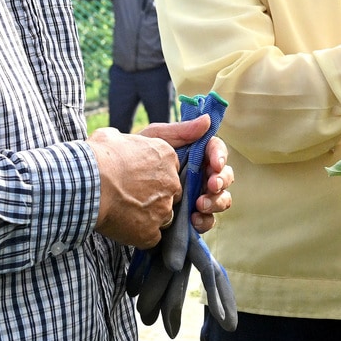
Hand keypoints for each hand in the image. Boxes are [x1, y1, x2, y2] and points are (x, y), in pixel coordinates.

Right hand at [87, 127, 181, 247]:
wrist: (85, 182)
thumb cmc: (98, 156)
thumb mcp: (118, 134)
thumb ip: (153, 134)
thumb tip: (187, 125)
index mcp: (166, 156)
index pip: (170, 170)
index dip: (153, 176)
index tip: (137, 178)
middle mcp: (171, 182)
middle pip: (171, 194)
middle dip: (156, 197)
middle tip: (130, 195)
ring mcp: (163, 209)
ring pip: (163, 217)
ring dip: (149, 216)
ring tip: (125, 211)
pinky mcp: (151, 232)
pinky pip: (152, 237)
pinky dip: (140, 234)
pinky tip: (123, 225)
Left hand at [141, 116, 232, 233]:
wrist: (115, 185)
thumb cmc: (136, 156)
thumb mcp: (156, 139)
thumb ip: (181, 131)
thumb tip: (207, 120)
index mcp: (196, 155)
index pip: (216, 152)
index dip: (220, 156)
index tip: (215, 164)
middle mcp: (201, 175)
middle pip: (224, 176)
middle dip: (222, 180)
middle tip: (211, 184)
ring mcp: (198, 196)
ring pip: (221, 199)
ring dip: (216, 201)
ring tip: (200, 204)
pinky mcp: (191, 216)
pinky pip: (208, 220)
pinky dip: (205, 220)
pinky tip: (194, 220)